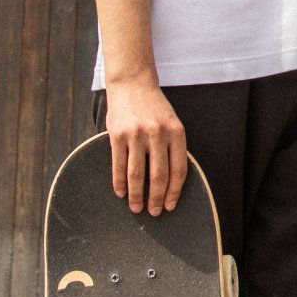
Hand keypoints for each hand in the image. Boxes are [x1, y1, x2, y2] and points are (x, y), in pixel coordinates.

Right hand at [104, 72, 187, 214]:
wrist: (133, 84)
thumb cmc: (154, 108)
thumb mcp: (171, 123)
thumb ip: (172, 147)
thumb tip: (171, 182)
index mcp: (176, 132)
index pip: (178, 170)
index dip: (174, 191)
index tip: (170, 206)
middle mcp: (157, 133)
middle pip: (158, 176)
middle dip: (156, 198)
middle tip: (153, 212)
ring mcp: (136, 134)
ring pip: (137, 175)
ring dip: (136, 196)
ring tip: (136, 207)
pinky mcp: (117, 134)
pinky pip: (118, 165)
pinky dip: (119, 183)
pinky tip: (120, 193)